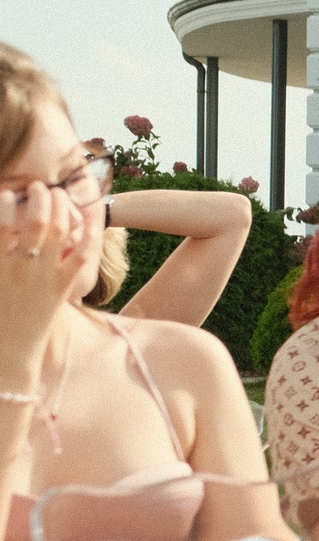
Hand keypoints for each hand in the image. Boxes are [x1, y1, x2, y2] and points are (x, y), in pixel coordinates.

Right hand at [0, 179, 84, 378]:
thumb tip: (2, 232)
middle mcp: (19, 268)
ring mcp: (43, 278)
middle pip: (35, 221)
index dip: (3, 205)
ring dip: (60, 208)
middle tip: (39, 186)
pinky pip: (81, 257)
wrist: (6, 355)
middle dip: (39, 198)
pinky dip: (86, 235)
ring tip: (58, 194)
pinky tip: (88, 220)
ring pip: (58, 233)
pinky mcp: (62, 289)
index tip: (6, 192)